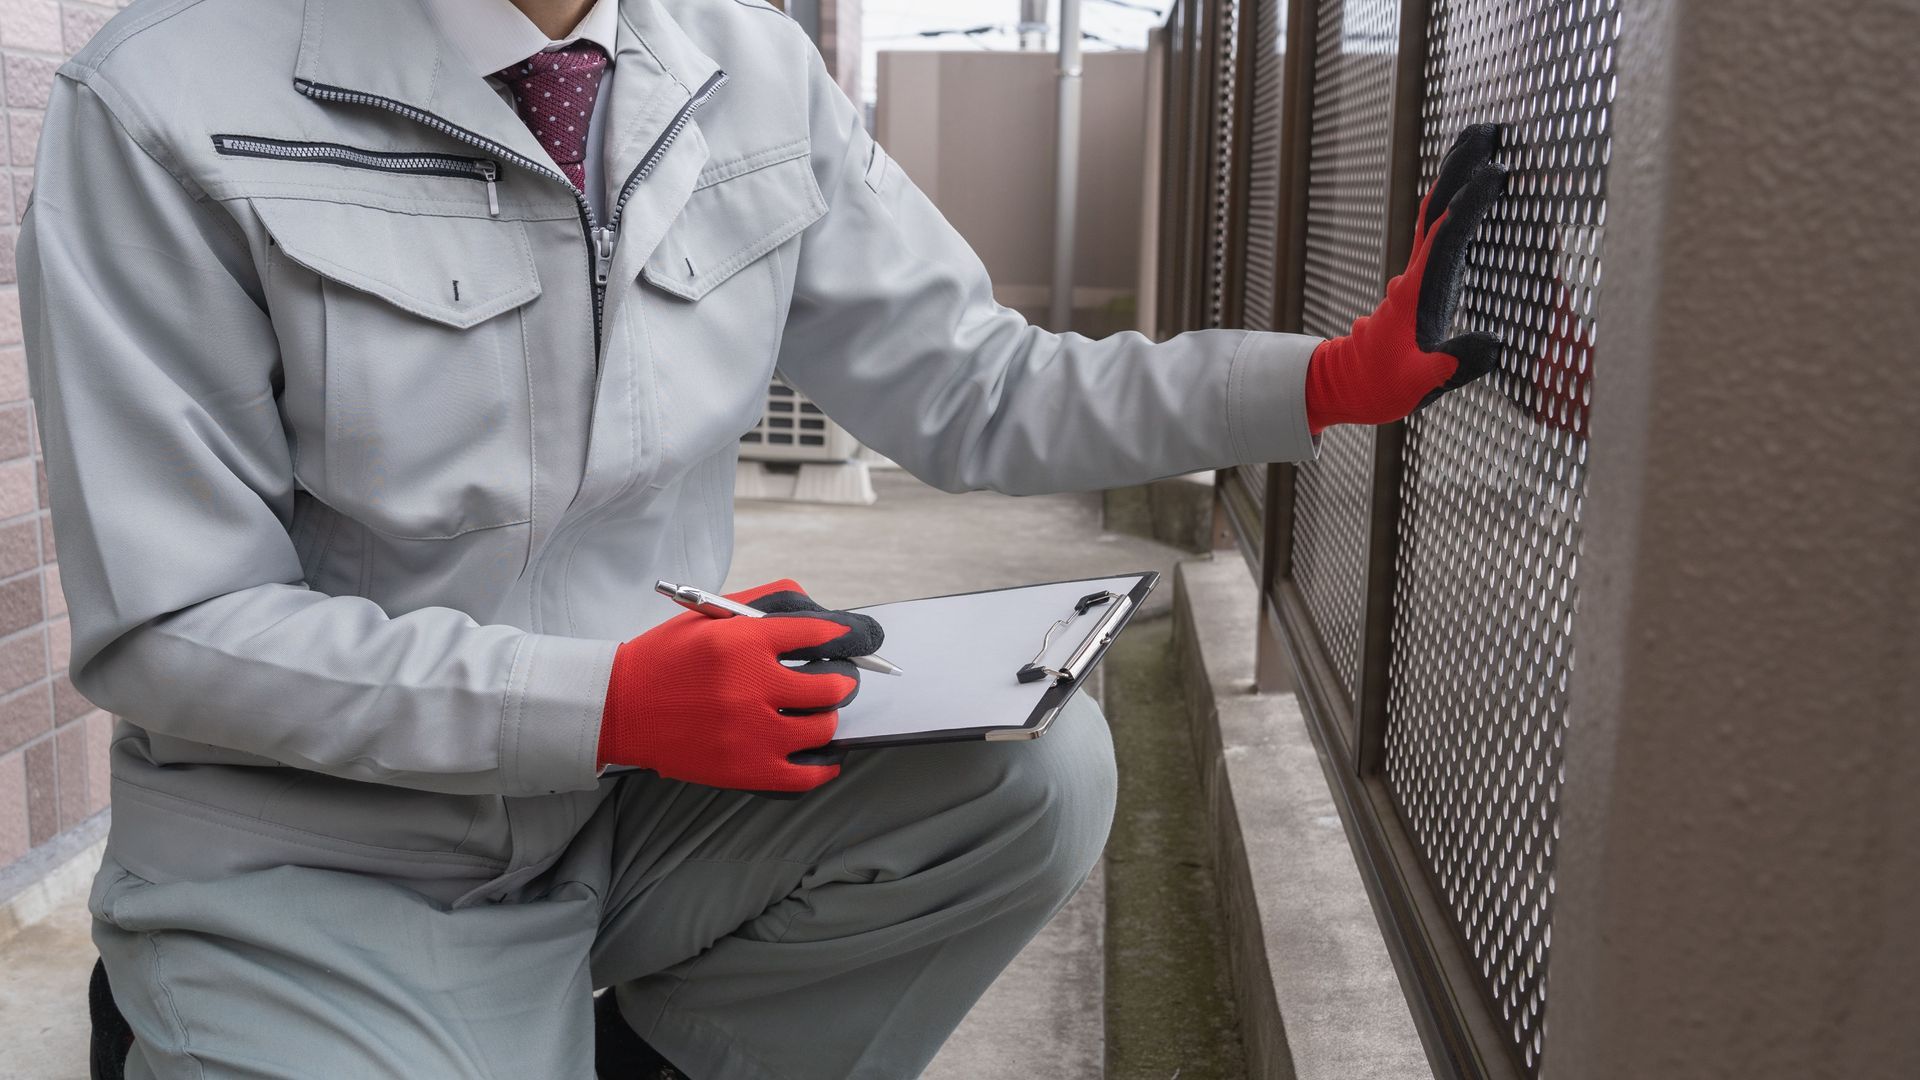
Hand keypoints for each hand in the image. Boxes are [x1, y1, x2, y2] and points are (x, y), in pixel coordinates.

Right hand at [597, 579, 883, 792]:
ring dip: (828, 718)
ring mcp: (750, 733)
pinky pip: (808, 774)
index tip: (858, 640)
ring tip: (816, 712)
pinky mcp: (745, 770)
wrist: (619, 708)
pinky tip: (823, 753)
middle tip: (835, 679)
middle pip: (832, 685)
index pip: (821, 634)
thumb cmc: (670, 657)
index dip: (849, 635)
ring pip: (825, 727)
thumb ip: (770, 603)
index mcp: (743, 641)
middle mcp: (750, 687)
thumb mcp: (713, 613)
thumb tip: (826, 616)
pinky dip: (825, 764)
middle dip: (841, 679)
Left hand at [1303, 123, 1509, 433]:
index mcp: (1416, 294)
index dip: (1470, 204)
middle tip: (1488, 132)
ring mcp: (1414, 275)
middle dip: (1461, 169)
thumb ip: (1454, 365)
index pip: (1446, 237)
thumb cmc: (1379, 386)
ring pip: (1434, 215)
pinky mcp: (1418, 282)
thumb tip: (1492, 345)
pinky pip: (1436, 232)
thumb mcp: (1418, 384)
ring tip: (1479, 144)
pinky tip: (1465, 192)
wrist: (1346, 387)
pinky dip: (1452, 204)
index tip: (1495, 174)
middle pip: (1437, 210)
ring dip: (1455, 178)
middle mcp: (1414, 276)